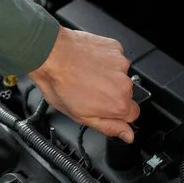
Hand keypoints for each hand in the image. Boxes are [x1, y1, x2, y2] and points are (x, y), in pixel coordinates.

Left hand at [28, 26, 139, 141]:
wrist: (50, 55)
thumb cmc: (60, 84)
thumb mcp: (81, 117)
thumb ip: (109, 127)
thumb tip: (127, 135)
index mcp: (118, 104)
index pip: (133, 115)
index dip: (117, 114)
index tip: (104, 109)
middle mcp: (124, 83)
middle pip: (126, 95)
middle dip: (111, 95)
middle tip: (89, 92)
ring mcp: (121, 63)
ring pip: (120, 76)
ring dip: (107, 77)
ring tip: (86, 76)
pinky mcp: (115, 48)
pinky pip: (115, 59)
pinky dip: (105, 61)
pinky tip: (89, 64)